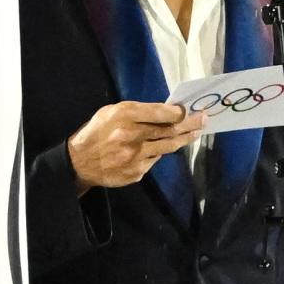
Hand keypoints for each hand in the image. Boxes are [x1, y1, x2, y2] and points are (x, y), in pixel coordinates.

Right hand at [67, 100, 205, 190]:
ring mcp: (135, 157)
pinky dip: (158, 153)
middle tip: (204, 120)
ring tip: (194, 133)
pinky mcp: (136, 172)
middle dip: (190, 125)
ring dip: (183, 140)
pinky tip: (158, 148)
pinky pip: (154, 160)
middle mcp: (132, 137)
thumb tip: (166, 112)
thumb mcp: (111, 112)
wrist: (79, 163)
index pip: (161, 113)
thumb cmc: (97, 131)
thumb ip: (138, 112)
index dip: (179, 112)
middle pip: (169, 131)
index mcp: (124, 117)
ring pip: (167, 148)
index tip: (190, 110)